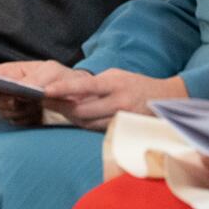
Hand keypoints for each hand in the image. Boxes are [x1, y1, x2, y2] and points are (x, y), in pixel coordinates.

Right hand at [0, 61, 76, 126]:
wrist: (80, 100)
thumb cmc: (66, 79)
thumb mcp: (53, 73)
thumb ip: (35, 78)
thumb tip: (20, 86)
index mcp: (15, 71)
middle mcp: (12, 87)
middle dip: (3, 100)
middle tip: (19, 100)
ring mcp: (16, 104)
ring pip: (3, 112)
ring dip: (19, 111)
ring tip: (36, 106)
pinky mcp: (23, 119)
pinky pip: (15, 123)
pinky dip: (26, 120)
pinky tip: (38, 115)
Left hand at [39, 68, 188, 131]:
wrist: (166, 100)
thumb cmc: (136, 84)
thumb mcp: (117, 76)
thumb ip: (95, 83)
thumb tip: (69, 90)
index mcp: (115, 84)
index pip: (85, 86)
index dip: (64, 89)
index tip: (45, 91)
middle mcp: (118, 102)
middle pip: (82, 111)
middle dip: (60, 107)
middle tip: (42, 101)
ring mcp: (121, 119)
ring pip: (87, 124)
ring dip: (69, 117)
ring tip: (53, 108)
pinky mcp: (123, 131)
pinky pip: (97, 130)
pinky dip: (84, 124)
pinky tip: (74, 118)